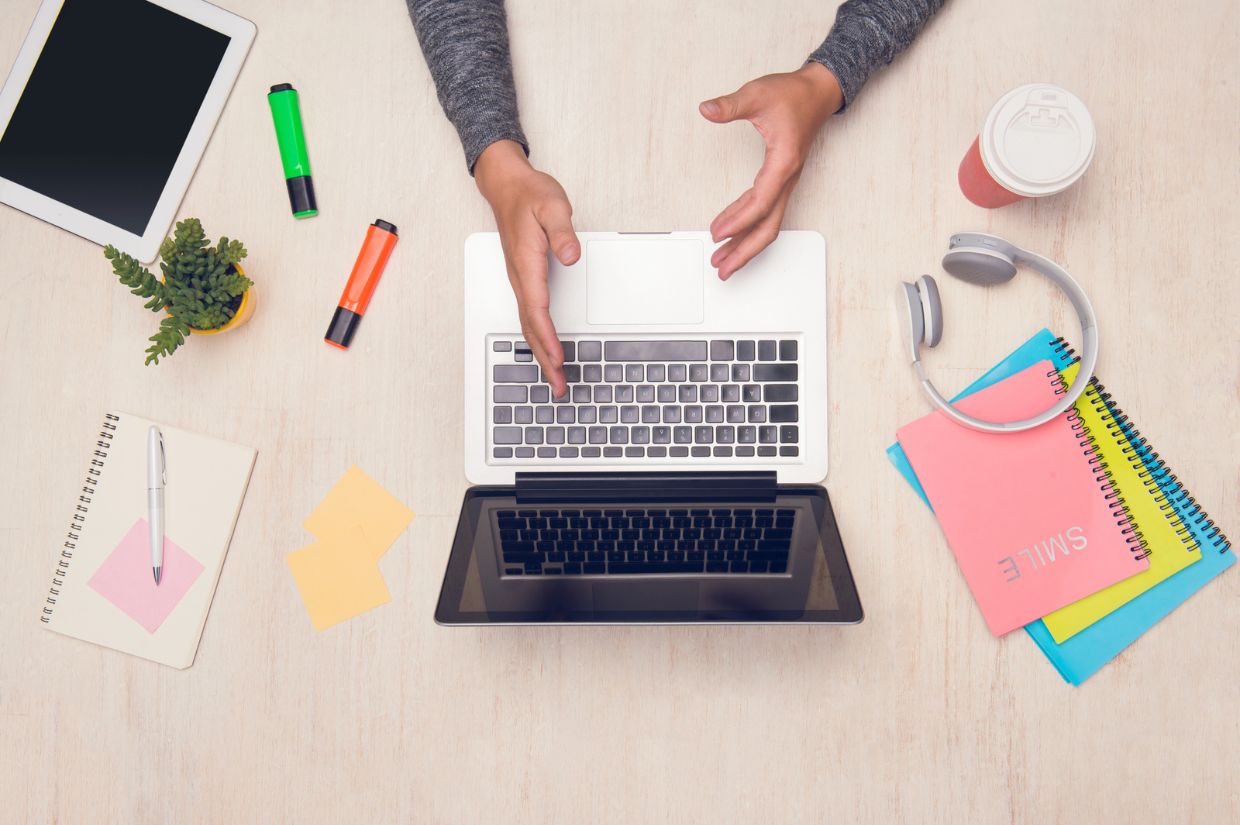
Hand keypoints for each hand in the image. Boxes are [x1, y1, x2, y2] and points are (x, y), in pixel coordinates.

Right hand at [475, 140, 579, 397]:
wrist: (506, 186)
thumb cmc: (529, 195)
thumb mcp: (553, 206)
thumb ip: (562, 231)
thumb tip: (571, 255)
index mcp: (527, 264)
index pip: (538, 309)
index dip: (548, 337)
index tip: (558, 359)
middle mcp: (520, 278)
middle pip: (531, 327)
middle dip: (545, 359)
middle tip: (559, 385)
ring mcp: (520, 281)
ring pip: (529, 325)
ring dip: (541, 354)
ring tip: (554, 378)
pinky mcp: (524, 280)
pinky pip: (530, 316)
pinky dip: (538, 338)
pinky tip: (546, 350)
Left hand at [700, 63, 842, 279]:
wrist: (818, 93)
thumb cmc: (793, 95)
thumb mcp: (757, 94)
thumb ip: (731, 105)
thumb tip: (707, 110)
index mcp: (783, 162)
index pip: (760, 202)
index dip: (737, 221)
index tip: (716, 233)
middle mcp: (787, 179)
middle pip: (768, 227)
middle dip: (745, 251)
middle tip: (721, 268)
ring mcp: (785, 182)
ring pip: (767, 224)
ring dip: (745, 245)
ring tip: (722, 260)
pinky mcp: (780, 181)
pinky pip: (764, 211)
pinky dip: (746, 226)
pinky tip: (730, 233)